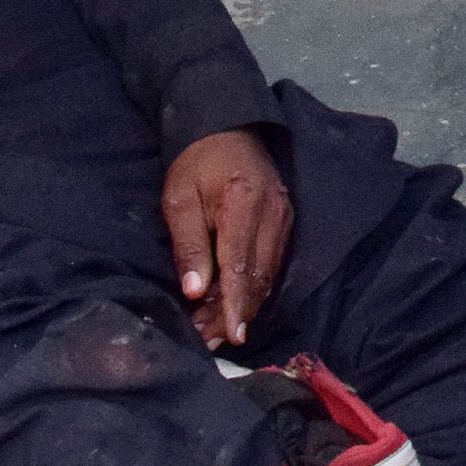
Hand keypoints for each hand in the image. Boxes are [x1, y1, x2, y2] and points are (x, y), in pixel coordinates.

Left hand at [161, 128, 293, 348]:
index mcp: (244, 205)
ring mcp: (283, 217)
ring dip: (245, 303)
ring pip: (268, 274)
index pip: (242, 266)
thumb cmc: (196, 162)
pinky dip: (254, 285)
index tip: (232, 336)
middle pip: (258, 276)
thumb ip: (190, 245)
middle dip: (236, 312)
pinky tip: (234, 301)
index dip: (236, 305)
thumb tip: (195, 292)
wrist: (226, 126)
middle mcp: (273, 214)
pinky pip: (272, 262)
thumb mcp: (180, 200)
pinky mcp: (285, 220)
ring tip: (218, 328)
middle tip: (212, 340)